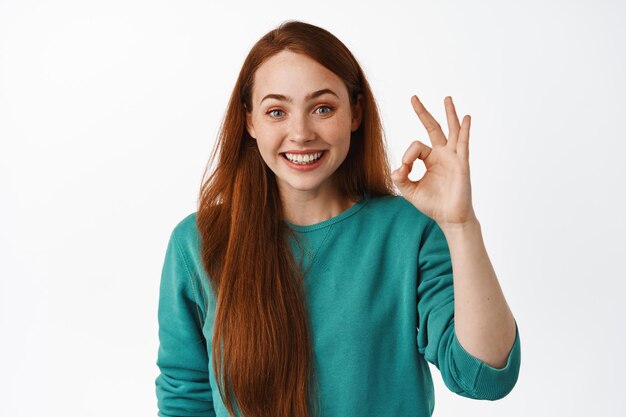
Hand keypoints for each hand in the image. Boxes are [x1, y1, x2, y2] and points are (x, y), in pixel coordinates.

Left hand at [391, 95, 477, 228]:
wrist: (449, 217)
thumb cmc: (433, 204)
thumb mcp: (410, 191)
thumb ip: (400, 179)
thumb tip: (396, 168)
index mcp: (430, 159)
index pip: (416, 146)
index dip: (407, 155)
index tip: (404, 169)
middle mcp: (442, 154)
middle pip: (433, 128)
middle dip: (423, 113)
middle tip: (413, 97)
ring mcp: (453, 157)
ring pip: (451, 130)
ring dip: (449, 114)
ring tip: (446, 98)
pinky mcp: (462, 163)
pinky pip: (463, 144)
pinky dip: (464, 130)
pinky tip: (466, 118)